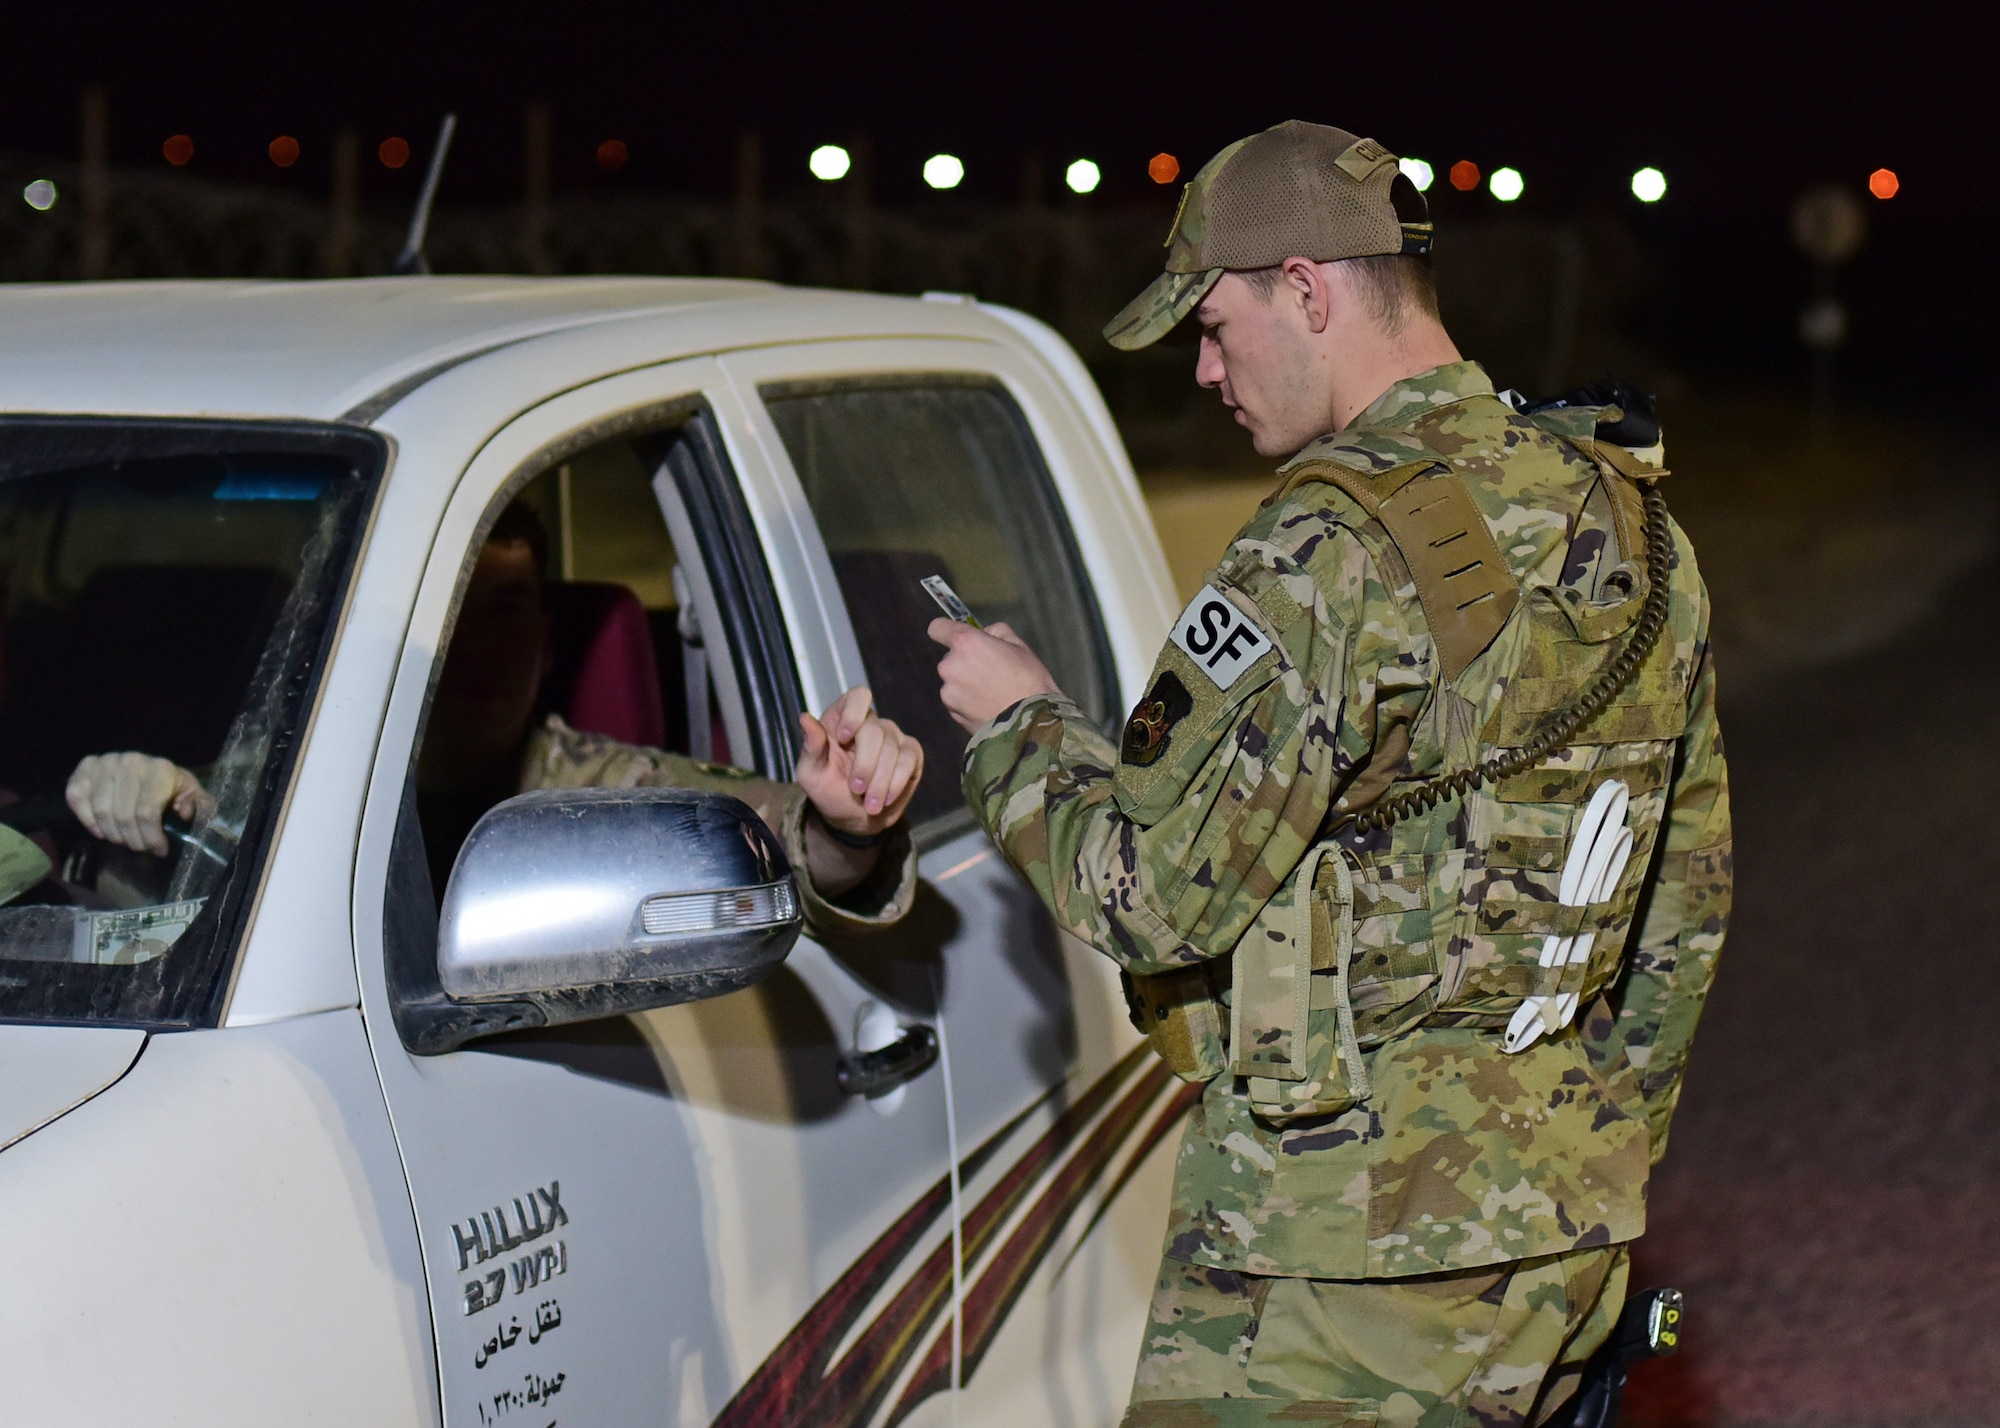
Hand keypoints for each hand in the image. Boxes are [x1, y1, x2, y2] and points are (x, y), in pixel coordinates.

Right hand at [65, 752, 215, 856]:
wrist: (148, 768)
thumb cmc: (171, 787)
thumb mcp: (192, 795)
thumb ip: (200, 806)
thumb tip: (185, 813)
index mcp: (159, 768)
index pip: (146, 813)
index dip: (151, 838)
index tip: (158, 851)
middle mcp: (129, 762)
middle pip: (122, 816)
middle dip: (133, 840)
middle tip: (140, 848)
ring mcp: (104, 763)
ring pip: (101, 812)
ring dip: (112, 834)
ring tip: (124, 839)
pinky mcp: (84, 769)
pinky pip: (76, 800)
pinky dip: (87, 820)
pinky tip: (101, 830)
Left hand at [796, 686, 923, 836]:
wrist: (852, 818)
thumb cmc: (828, 790)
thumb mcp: (811, 773)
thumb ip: (811, 746)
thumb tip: (804, 717)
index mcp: (842, 719)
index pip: (857, 696)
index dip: (854, 713)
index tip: (843, 738)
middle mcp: (870, 723)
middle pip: (874, 731)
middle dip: (865, 765)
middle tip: (856, 789)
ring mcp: (893, 736)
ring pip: (892, 749)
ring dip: (880, 781)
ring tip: (870, 804)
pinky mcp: (911, 753)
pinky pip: (909, 761)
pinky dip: (896, 783)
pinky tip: (885, 799)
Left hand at [929, 620, 1061, 732]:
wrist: (1031, 724)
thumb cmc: (1029, 681)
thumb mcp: (1020, 646)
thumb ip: (996, 632)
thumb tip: (985, 635)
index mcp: (966, 643)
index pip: (937, 627)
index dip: (946, 631)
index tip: (956, 638)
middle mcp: (950, 665)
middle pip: (950, 658)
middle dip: (965, 662)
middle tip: (991, 672)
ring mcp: (948, 692)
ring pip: (953, 681)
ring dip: (965, 684)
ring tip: (991, 693)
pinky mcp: (952, 713)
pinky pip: (956, 701)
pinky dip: (967, 702)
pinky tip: (988, 706)